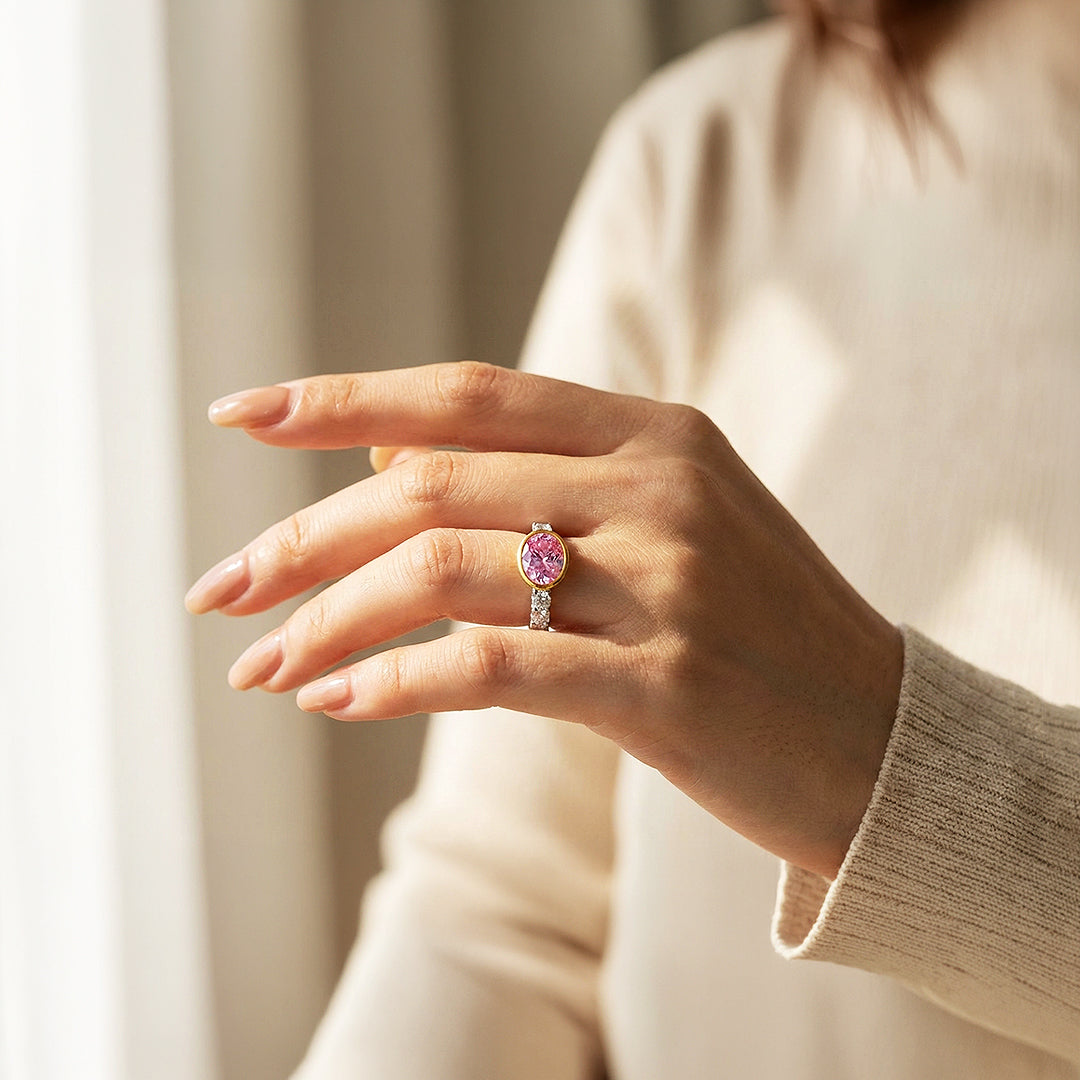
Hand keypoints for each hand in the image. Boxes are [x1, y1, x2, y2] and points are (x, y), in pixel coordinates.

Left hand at [186, 362, 902, 877]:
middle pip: (430, 482)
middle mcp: (657, 487)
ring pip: (443, 570)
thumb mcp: (665, 519)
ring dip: (328, 620)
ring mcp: (667, 582)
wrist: (883, 740)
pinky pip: (491, 668)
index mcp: (653, 432)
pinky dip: (395, 682)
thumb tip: (377, 457)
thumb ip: (534, 477)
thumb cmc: (755, 629)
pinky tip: (336, 702)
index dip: (341, 398)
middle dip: (302, 536)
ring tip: (259, 666)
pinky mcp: (665, 686)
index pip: (465, 393)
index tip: (240, 417)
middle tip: (218, 588)